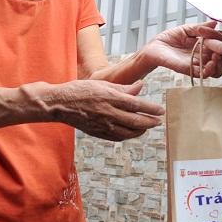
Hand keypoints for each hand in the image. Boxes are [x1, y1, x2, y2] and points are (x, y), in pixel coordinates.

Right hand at [47, 80, 163, 141]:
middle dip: (149, 122)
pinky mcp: (97, 133)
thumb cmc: (80, 90)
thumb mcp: (103, 83)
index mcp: (111, 99)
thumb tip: (141, 86)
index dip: (151, 109)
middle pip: (135, 122)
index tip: (160, 110)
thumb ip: (123, 87)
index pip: (137, 105)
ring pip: (128, 133)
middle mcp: (109, 114)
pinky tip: (131, 133)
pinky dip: (127, 136)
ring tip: (147, 127)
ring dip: (140, 131)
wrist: (60, 104)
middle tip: (158, 121)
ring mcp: (103, 126)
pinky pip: (117, 137)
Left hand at [141, 21, 221, 78]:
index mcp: (204, 46)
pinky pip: (203, 74)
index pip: (220, 48)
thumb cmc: (169, 38)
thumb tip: (214, 22)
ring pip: (216, 70)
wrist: (154, 47)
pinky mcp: (189, 70)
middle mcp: (203, 56)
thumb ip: (201, 27)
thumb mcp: (187, 29)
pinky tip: (209, 63)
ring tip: (215, 57)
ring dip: (219, 65)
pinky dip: (209, 70)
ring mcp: (197, 64)